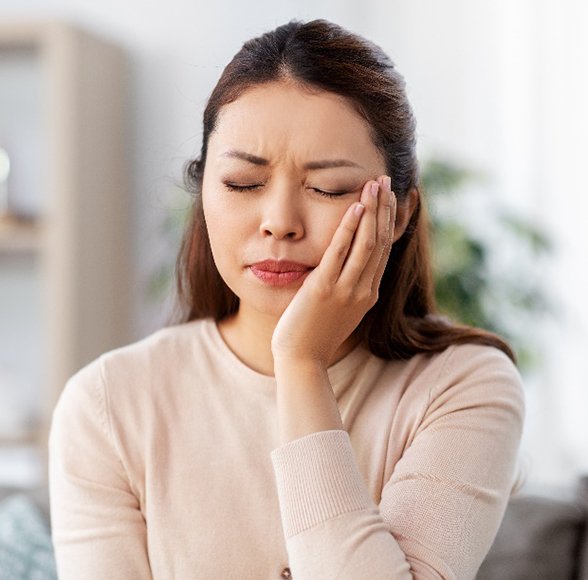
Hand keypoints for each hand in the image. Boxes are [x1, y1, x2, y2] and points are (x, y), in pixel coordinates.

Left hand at [271, 175, 395, 367]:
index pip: (383, 250)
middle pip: (380, 241)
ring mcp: (346, 290)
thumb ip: (347, 286)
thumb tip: (345, 264)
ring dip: (372, 211)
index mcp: (368, 293)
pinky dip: (349, 229)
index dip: (387, 221)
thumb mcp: (339, 308)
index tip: (387, 197)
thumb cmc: (315, 334)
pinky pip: (340, 253)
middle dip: (384, 208)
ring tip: (374, 184)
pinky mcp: (324, 289)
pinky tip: (355, 207)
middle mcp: (363, 289)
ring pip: (367, 243)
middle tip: (385, 180)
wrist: (302, 359)